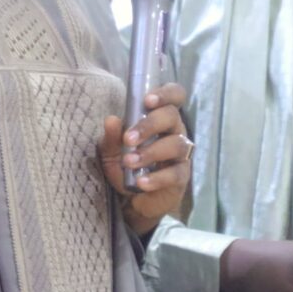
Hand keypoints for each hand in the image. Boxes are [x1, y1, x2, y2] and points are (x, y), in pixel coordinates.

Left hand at [99, 83, 191, 234]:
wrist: (133, 198)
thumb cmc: (126, 164)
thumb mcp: (112, 151)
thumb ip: (112, 136)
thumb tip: (111, 120)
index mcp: (160, 117)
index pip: (174, 96)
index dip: (165, 94)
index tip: (147, 100)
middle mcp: (174, 131)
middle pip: (172, 116)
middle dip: (149, 124)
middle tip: (128, 139)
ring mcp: (180, 154)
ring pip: (176, 144)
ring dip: (151, 152)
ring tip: (129, 161)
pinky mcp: (181, 177)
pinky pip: (175, 174)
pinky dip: (156, 178)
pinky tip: (140, 182)